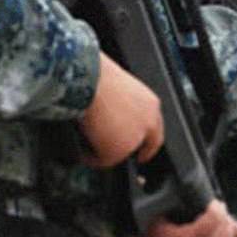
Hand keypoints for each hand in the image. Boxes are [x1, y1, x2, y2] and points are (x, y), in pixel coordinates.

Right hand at [78, 52, 163, 169]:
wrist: (89, 81)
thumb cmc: (96, 76)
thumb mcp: (116, 88)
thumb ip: (121, 105)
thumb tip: (110, 113)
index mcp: (150, 103)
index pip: (155, 126)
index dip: (148, 139)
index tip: (143, 149)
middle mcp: (147, 122)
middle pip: (145, 144)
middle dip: (130, 150)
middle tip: (114, 154)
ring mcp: (134, 138)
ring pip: (121, 152)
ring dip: (106, 150)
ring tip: (87, 144)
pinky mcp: (117, 151)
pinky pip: (102, 160)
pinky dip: (91, 157)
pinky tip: (82, 149)